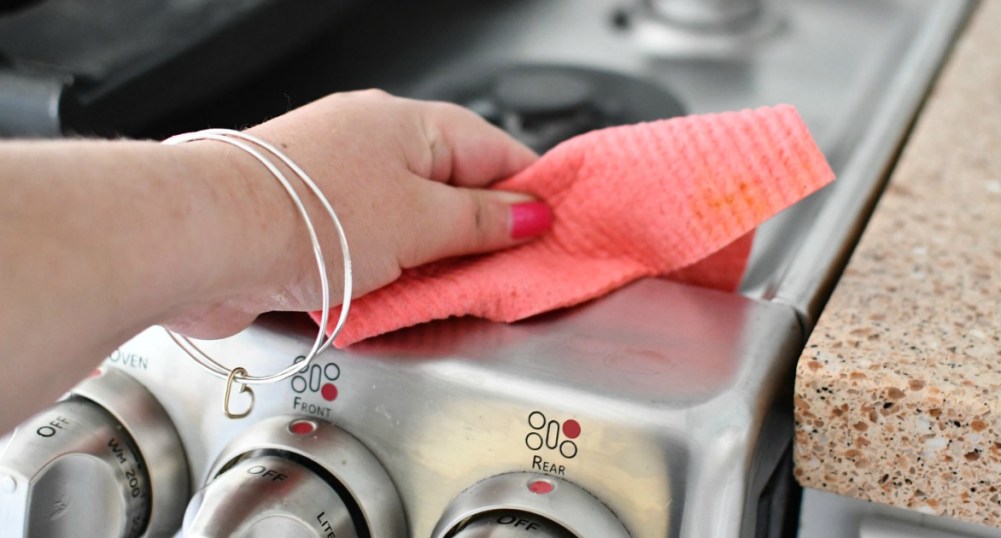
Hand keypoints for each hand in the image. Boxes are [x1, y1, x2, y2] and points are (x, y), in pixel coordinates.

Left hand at [163, 90, 547, 337]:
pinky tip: (398, 293)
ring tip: (450, 289)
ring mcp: (340, 181)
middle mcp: (374, 144)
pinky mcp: (311, 220)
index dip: (530, 194)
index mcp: (411, 124)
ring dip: (434, 257)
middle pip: (454, 187)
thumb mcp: (423, 222)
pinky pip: (374, 242)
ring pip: (413, 220)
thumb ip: (484, 221)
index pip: (496, 152)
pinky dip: (392, 269)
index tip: (554, 233)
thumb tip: (531, 213)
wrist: (209, 239)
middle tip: (508, 273)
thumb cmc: (309, 214)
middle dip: (483, 233)